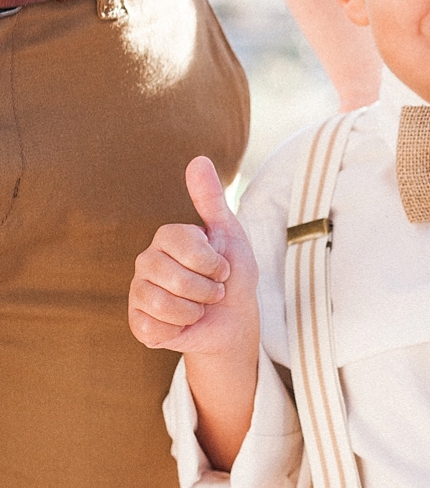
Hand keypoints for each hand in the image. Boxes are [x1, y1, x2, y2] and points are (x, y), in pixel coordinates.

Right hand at [129, 157, 259, 355]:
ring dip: (195, 311)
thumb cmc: (232, 276)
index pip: (184, 245)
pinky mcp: (138, 321)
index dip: (211, 262)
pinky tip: (182, 324)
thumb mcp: (229, 234)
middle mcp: (146, 261)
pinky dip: (178, 329)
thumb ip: (212, 199)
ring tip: (200, 307)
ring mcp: (139, 291)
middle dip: (207, 290)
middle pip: (175, 277)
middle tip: (214, 292)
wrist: (233, 321)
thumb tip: (199, 159)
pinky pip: (153, 326)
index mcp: (166, 238)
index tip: (222, 268)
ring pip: (164, 303)